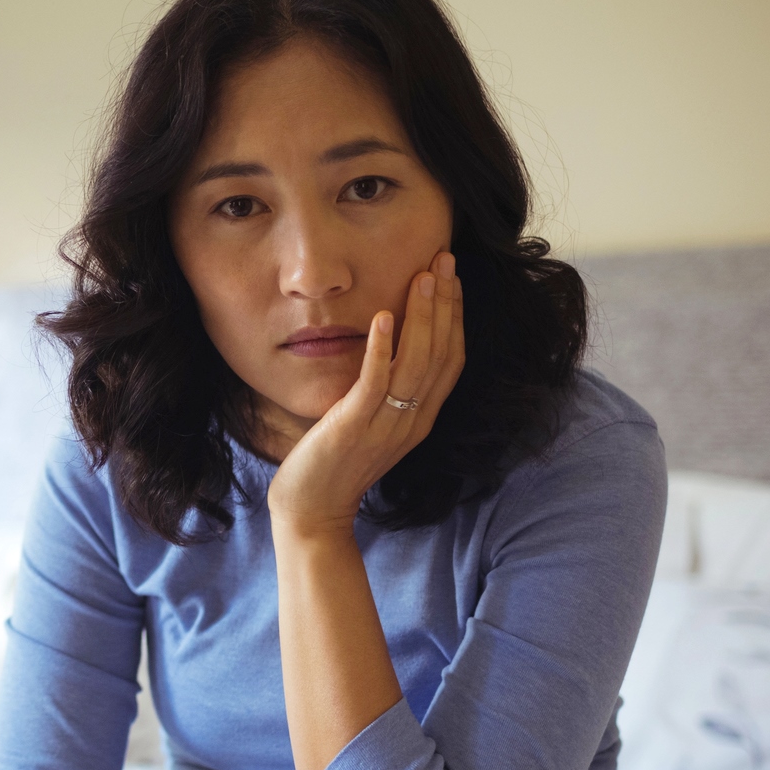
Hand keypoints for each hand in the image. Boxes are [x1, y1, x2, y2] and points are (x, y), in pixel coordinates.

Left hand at [266, 249, 463, 537]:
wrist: (313, 511)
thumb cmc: (337, 464)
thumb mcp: (372, 422)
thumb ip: (388, 390)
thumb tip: (390, 348)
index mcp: (420, 417)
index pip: (451, 359)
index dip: (456, 315)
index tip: (454, 277)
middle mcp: (412, 420)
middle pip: (442, 353)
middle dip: (446, 303)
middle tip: (444, 259)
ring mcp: (386, 425)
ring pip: (416, 363)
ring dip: (422, 316)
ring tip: (423, 276)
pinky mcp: (354, 427)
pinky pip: (374, 383)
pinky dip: (381, 349)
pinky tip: (381, 316)